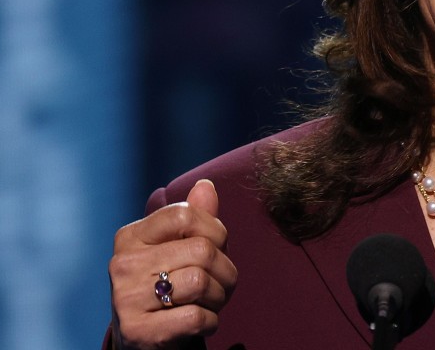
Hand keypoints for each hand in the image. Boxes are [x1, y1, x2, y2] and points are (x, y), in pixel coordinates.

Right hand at [108, 180, 237, 349]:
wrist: (145, 339)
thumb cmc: (170, 285)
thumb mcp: (180, 248)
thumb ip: (195, 218)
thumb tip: (206, 185)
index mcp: (131, 236)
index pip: (185, 214)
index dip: (215, 230)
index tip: (217, 247)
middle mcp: (122, 264)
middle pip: (202, 250)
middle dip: (226, 270)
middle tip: (221, 283)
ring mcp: (126, 299)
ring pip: (201, 283)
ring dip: (220, 296)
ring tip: (211, 302)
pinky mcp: (138, 331)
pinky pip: (196, 317)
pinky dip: (211, 321)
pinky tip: (202, 322)